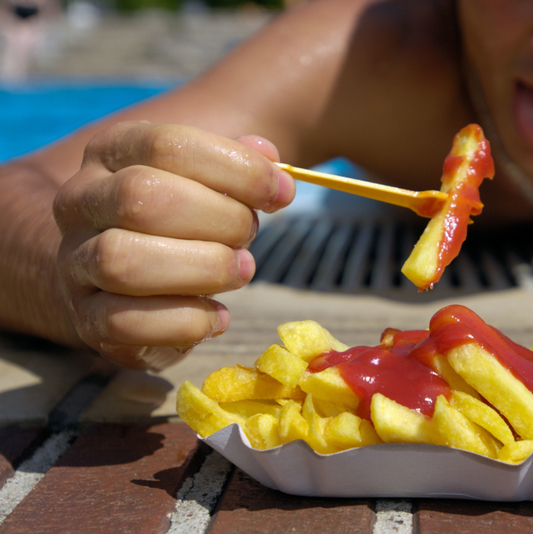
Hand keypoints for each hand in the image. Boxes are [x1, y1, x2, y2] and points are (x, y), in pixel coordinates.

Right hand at [52, 122, 293, 369]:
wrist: (118, 274)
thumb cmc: (180, 218)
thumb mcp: (207, 178)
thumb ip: (240, 164)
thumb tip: (270, 163)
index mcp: (112, 152)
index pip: (168, 146)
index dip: (236, 169)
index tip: (282, 193)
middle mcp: (81, 202)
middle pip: (141, 197)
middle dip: (218, 219)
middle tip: (249, 236)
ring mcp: (75, 263)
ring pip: (123, 262)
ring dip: (202, 269)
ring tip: (240, 271)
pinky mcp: (86, 319)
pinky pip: (125, 323)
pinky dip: (186, 322)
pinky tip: (217, 316)